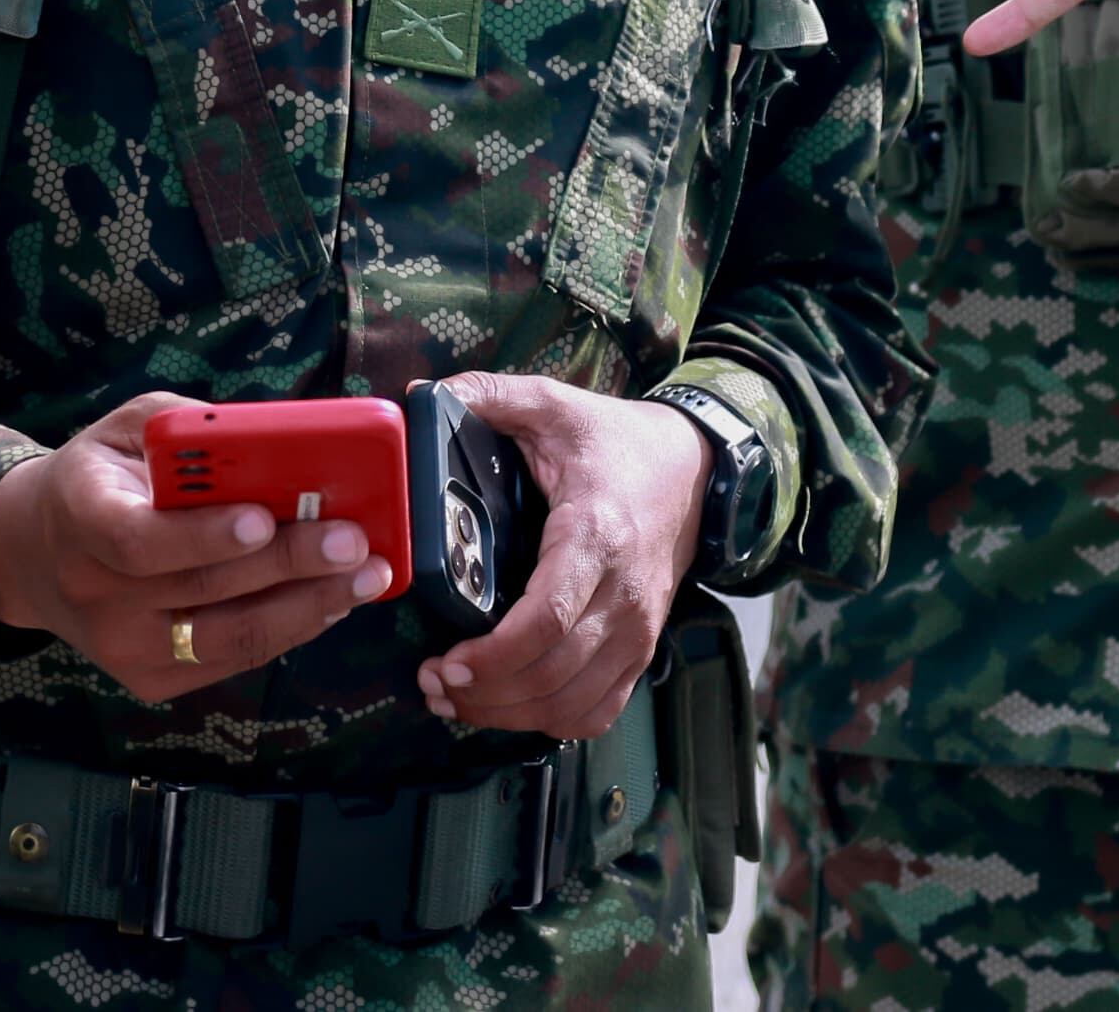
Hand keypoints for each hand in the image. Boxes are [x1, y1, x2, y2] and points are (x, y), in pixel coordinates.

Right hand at [0, 390, 396, 702]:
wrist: (39, 556)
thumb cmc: (104, 475)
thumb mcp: (129, 428)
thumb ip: (194, 429)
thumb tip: (283, 439)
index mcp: (81, 516)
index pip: (137, 539)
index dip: (203, 534)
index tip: (264, 517)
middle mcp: (95, 592)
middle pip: (202, 589)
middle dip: (289, 564)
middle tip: (354, 541)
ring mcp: (122, 647)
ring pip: (229, 635)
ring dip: (309, 606)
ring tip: (367, 575)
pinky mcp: (152, 679)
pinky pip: (235, 657)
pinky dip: (291, 628)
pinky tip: (333, 599)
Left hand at [415, 377, 705, 740]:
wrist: (695, 468)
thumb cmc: (618, 442)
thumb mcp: (556, 404)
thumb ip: (492, 395)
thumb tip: (423, 397)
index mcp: (595, 536)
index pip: (548, 620)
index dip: (493, 656)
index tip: (446, 660)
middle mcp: (622, 595)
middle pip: (553, 676)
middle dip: (484, 694)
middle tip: (434, 684)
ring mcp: (637, 629)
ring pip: (573, 705)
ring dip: (509, 715)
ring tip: (458, 699)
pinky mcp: (642, 648)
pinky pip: (599, 712)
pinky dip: (552, 722)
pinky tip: (511, 707)